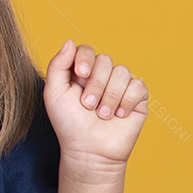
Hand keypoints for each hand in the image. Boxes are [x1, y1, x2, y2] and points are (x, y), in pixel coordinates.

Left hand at [43, 40, 148, 173]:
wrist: (89, 150)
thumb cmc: (69, 124)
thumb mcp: (54, 93)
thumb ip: (58, 65)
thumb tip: (70, 41)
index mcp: (81, 72)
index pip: (86, 50)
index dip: (84, 59)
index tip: (80, 75)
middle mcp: (101, 75)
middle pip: (105, 60)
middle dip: (96, 84)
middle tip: (87, 106)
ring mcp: (120, 86)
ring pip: (122, 72)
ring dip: (110, 96)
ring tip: (102, 115)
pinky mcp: (137, 98)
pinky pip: (138, 85)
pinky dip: (127, 101)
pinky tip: (119, 115)